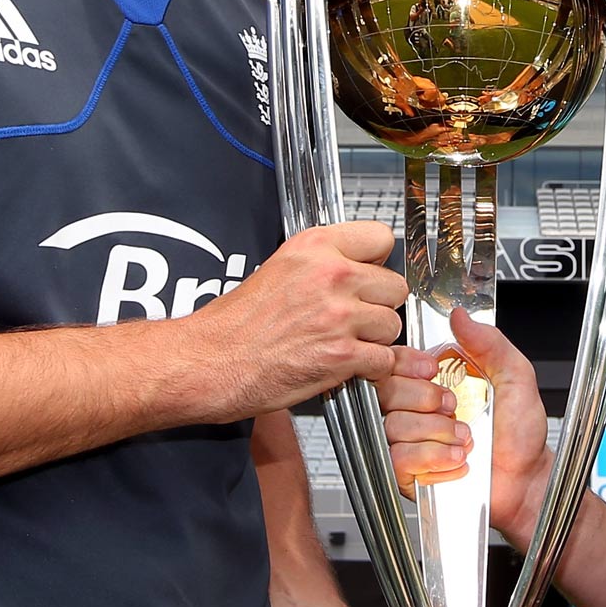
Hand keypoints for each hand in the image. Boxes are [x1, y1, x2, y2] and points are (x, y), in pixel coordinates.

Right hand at [179, 222, 405, 420]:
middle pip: (394, 285)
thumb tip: (360, 265)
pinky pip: (384, 360)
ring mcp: (339, 315)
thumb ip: (322, 262)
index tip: (368, 273)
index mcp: (314, 247)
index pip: (381, 237)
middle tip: (355, 316)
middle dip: (379, 305)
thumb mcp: (278, 268)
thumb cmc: (235, 324)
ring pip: (392, 324)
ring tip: (345, 341)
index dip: (377, 261)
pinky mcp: (342, 355)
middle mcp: (330, 275)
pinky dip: (371, 369)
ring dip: (376, 338)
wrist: (210, 362)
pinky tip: (346, 365)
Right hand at [377, 309, 554, 542]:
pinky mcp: (408, 475)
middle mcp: (417, 410)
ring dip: (436, 432)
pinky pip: (399, 458)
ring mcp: (410, 442)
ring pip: (394, 425)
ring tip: (465, 439)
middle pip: (386, 390)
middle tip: (455, 408)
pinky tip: (457, 459)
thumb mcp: (515, 377)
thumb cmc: (520, 435)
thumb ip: (490, 343)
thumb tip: (461, 316)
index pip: (396, 361)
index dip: (408, 363)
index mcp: (435, 382)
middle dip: (426, 398)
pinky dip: (432, 457)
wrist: (526, 481)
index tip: (432, 369)